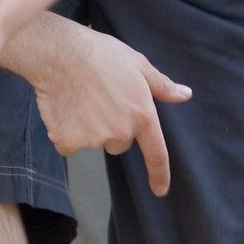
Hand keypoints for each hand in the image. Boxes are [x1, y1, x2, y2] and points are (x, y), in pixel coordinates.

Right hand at [30, 27, 190, 197]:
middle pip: (120, 143)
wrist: (59, 53)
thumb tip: (184, 95)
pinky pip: (70, 145)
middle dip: (114, 126)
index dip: (160, 175)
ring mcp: (92, 139)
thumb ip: (163, 86)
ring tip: (82, 98)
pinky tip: (66, 107)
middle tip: (102, 98)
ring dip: (90, 128)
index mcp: (142, 115)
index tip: (160, 190)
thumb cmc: (101, 54)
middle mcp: (120, 132)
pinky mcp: (67, 141)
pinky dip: (68, 131)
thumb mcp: (139, 64)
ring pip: (95, 142)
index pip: (156, 154)